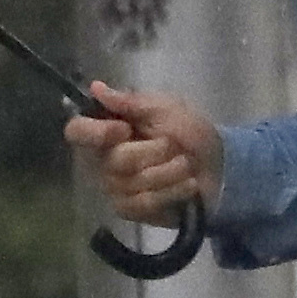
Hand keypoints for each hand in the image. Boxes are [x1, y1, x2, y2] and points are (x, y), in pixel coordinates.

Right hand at [65, 83, 221, 224]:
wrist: (218, 166)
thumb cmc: (189, 133)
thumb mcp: (166, 109)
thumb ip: (131, 101)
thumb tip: (96, 87)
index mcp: (108, 129)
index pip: (77, 131)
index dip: (97, 132)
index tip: (125, 129)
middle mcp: (104, 160)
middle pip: (115, 160)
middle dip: (154, 152)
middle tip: (174, 146)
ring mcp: (115, 187)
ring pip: (133, 183)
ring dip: (169, 172)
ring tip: (186, 166)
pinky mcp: (130, 210)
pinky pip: (143, 202)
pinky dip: (172, 191)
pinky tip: (188, 186)